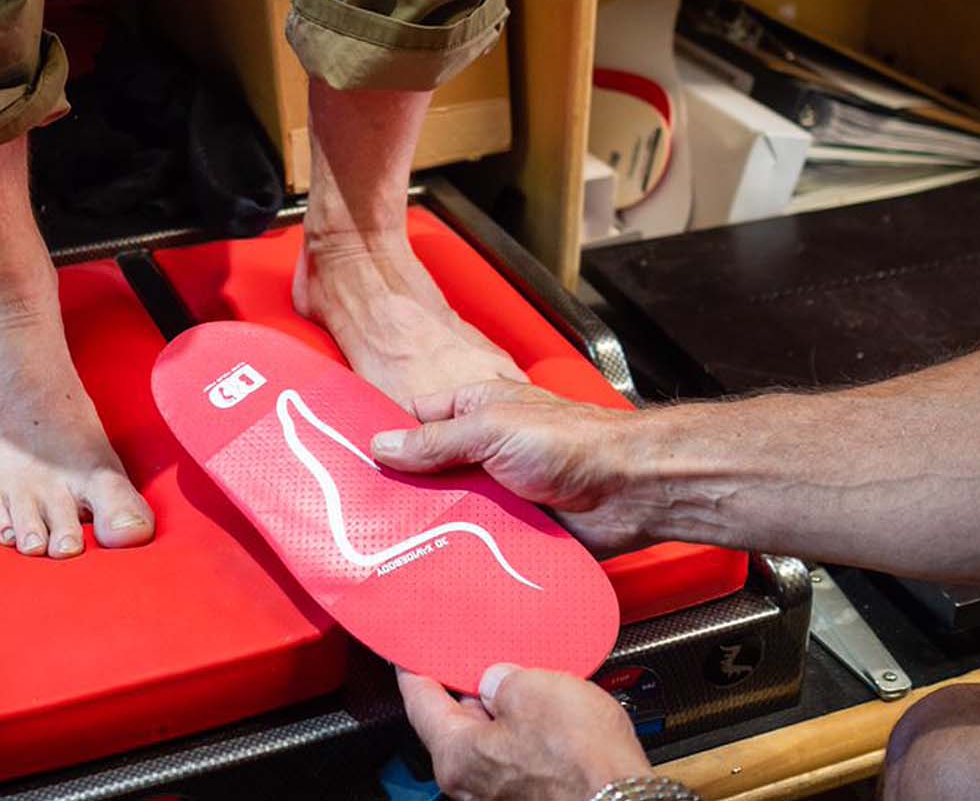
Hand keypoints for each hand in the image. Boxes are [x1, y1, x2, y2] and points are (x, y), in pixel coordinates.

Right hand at [372, 380, 645, 553]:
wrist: (630, 490)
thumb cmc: (572, 442)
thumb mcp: (492, 429)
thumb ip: (435, 441)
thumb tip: (381, 446)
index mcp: (475, 411)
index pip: (416, 422)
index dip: (386, 441)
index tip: (348, 464)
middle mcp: (483, 450)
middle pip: (427, 473)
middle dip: (401, 493)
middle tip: (360, 518)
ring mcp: (496, 491)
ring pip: (447, 511)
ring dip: (429, 527)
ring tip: (387, 550)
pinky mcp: (512, 529)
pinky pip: (475, 541)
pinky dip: (458, 552)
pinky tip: (430, 567)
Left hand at [398, 663, 653, 800]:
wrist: (625, 800)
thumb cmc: (582, 761)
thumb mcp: (533, 690)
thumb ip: (501, 678)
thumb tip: (497, 680)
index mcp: (456, 756)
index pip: (419, 702)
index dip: (414, 669)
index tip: (409, 653)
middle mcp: (471, 784)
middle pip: (457, 723)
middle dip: (469, 687)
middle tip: (480, 655)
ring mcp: (503, 794)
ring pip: (493, 739)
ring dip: (506, 710)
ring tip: (529, 681)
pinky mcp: (535, 795)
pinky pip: (520, 754)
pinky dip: (529, 731)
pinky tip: (551, 713)